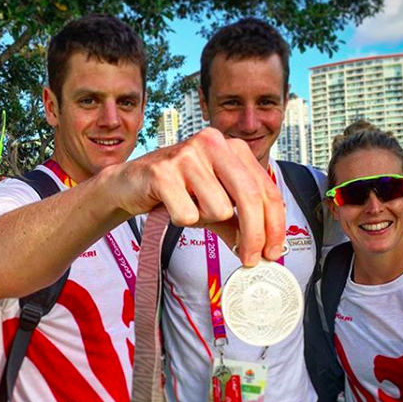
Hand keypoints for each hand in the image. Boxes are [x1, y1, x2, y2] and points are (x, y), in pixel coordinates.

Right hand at [103, 127, 285, 265]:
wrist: (128, 183)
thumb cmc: (174, 190)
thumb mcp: (213, 204)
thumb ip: (238, 223)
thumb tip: (261, 250)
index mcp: (231, 147)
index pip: (266, 189)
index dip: (274, 225)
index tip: (272, 252)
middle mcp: (212, 143)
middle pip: (249, 198)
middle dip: (254, 235)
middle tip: (250, 259)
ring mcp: (186, 155)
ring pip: (218, 209)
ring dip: (203, 220)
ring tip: (187, 208)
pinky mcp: (162, 172)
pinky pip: (187, 214)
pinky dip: (180, 219)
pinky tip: (170, 207)